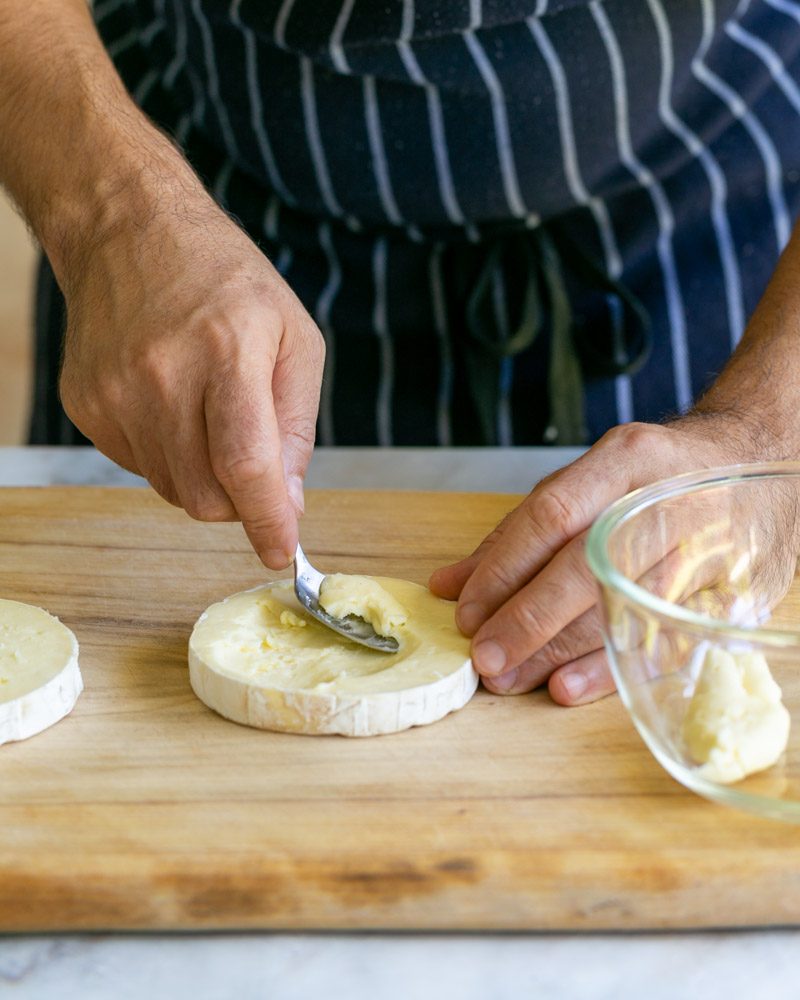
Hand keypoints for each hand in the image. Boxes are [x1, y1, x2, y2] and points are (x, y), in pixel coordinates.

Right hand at [59, 169, 323, 569]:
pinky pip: (138, 467)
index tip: (282, 551)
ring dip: (203, 477)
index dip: (267, 520)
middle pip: (205, 497)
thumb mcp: (295, 338)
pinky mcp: (85, 405)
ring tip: (209, 413)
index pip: (245, 465)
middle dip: (239, 502)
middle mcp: (162, 377)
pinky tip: (173, 404)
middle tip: (253, 465)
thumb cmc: (228, 281)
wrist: (130, 230)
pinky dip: (168, 455)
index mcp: (228, 352)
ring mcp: (114, 393)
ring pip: (171, 491)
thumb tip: (288, 502)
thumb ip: (298, 426)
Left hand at [429, 419, 761, 705]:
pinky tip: (569, 686)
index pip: (551, 515)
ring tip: (511, 678)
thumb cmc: (654, 478)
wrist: (753, 464)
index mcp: (626, 461)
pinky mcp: (733, 593)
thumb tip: (450, 585)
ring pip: (623, 608)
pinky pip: (665, 640)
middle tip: (485, 659)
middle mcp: (668, 499)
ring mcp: (708, 548)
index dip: (504, 569)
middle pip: (586, 566)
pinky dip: (612, 667)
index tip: (467, 611)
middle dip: (527, 620)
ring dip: (559, 652)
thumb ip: (518, 533)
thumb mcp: (588, 481)